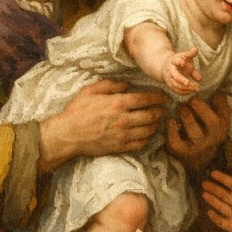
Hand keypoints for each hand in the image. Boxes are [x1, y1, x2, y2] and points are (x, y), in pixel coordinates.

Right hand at [38, 79, 166, 171]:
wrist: (68, 134)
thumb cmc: (77, 110)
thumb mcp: (90, 90)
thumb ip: (110, 85)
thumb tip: (126, 84)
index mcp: (118, 103)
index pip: (146, 99)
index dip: (158, 97)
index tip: (163, 97)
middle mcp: (124, 119)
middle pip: (151, 116)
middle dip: (160, 111)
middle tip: (164, 109)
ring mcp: (123, 135)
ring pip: (148, 130)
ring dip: (156, 125)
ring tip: (157, 121)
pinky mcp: (120, 147)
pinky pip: (140, 143)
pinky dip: (147, 139)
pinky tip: (146, 134)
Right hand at [162, 47, 201, 94]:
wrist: (166, 66)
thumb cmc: (179, 61)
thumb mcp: (184, 56)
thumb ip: (190, 54)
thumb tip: (196, 49)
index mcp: (173, 61)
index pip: (175, 61)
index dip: (179, 62)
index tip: (184, 63)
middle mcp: (170, 70)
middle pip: (175, 75)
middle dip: (181, 79)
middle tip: (189, 83)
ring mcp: (169, 78)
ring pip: (176, 85)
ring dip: (187, 88)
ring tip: (197, 88)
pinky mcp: (171, 85)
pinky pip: (177, 90)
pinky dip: (185, 92)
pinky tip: (193, 91)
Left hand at [166, 91, 230, 171]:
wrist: (198, 156)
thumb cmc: (206, 128)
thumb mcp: (216, 116)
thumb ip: (218, 102)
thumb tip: (216, 89)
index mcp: (222, 126)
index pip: (225, 112)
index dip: (218, 101)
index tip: (206, 92)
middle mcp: (213, 138)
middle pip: (213, 124)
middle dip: (202, 109)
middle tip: (192, 99)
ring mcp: (198, 147)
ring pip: (195, 134)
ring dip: (187, 118)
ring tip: (181, 107)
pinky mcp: (182, 152)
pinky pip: (176, 142)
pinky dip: (171, 130)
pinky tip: (170, 119)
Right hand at [202, 169, 231, 231]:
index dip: (223, 179)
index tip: (213, 173)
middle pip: (225, 194)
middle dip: (215, 189)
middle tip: (204, 183)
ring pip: (221, 206)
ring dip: (213, 200)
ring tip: (203, 194)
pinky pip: (221, 222)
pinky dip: (215, 218)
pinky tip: (209, 212)